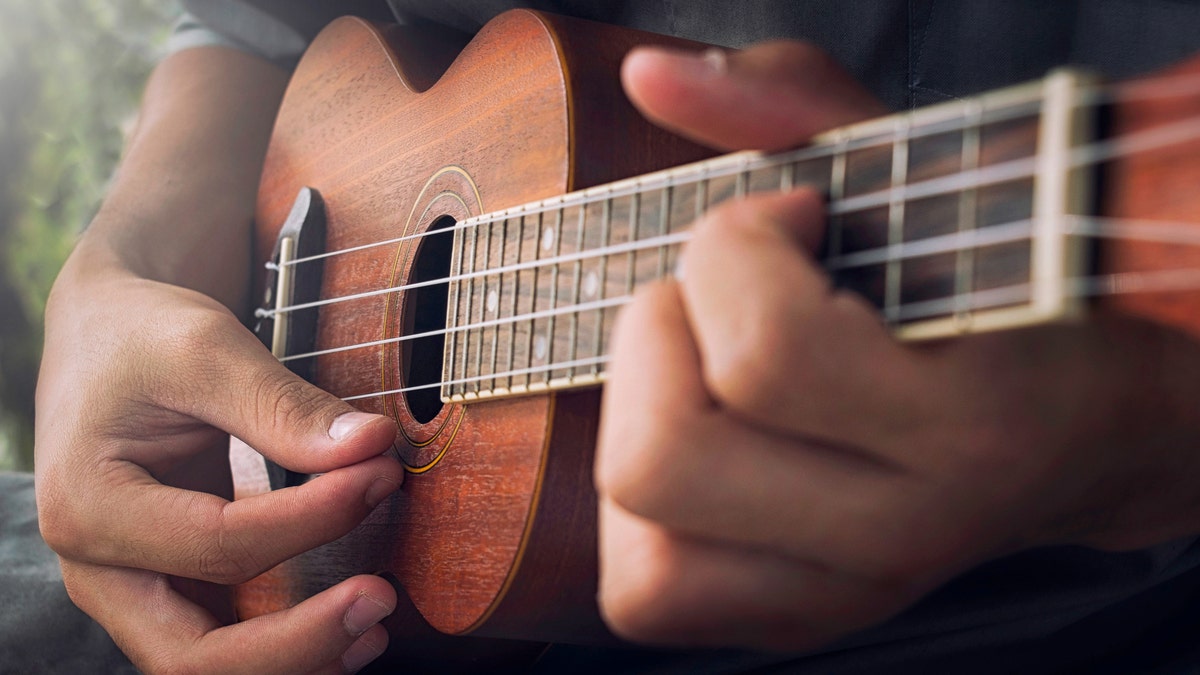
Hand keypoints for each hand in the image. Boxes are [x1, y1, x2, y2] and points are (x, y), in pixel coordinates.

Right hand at [34, 48, 406, 673]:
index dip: (310, 520)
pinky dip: (287, 646)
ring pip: (208, 665)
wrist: (111, 334)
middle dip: (297, 641)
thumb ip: (283, 405)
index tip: (382, 471)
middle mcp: (100, 568)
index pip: (218, 543)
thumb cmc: (145, 334)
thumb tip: (373, 447)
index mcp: (86, 505)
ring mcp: (133, 587)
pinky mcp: (172, 585)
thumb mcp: (205, 348)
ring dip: (296, 658)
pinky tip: (350, 630)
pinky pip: (226, 641)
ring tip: (375, 628)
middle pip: (193, 656)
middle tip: (381, 599)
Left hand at [594, 42, 1199, 649]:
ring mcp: (843, 592)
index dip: (735, 246)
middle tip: (725, 300)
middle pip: (660, 461)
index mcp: (965, 425)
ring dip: (639, 425)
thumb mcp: (927, 173)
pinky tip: (702, 438)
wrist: (1101, 429)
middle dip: (658, 336)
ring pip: (638, 543)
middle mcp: (898, 531)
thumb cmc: (1011, 282)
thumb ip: (791, 106)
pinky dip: (637, 511)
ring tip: (710, 373)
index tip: (787, 215)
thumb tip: (650, 75)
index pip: (764, 353)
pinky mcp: (799, 617)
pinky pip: (646, 595)